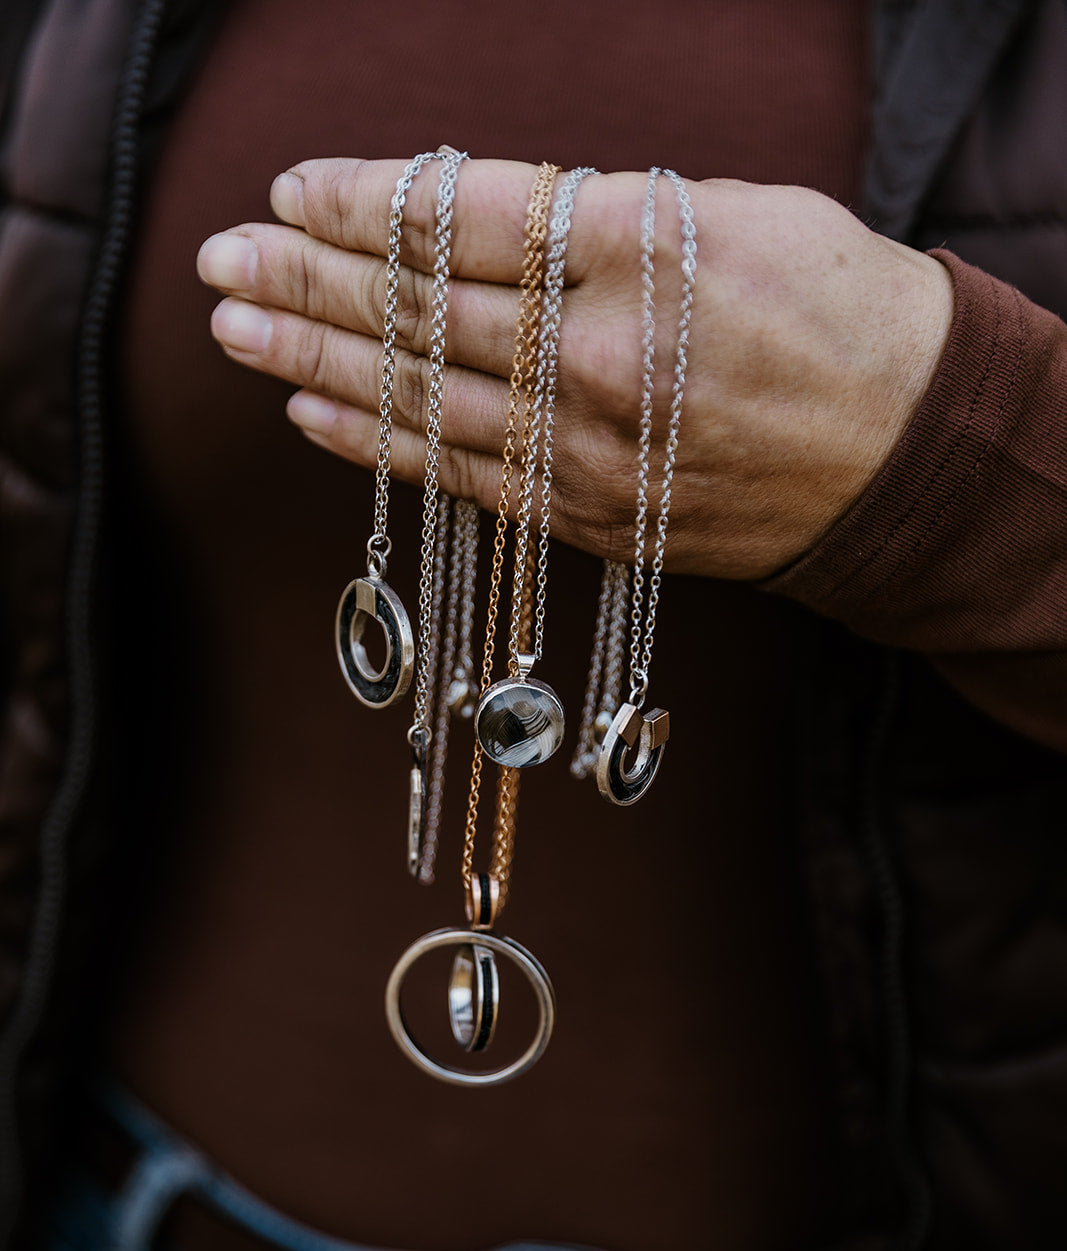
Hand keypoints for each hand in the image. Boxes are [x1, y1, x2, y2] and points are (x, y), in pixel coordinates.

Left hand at [197, 157, 952, 581]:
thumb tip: (474, 223)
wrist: (905, 454)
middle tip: (221, 261)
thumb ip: (595, 220)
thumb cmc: (834, 310)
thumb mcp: (728, 214)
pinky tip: (312, 417)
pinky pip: (461, 478)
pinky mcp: (591, 516)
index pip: (460, 220)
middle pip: (421, 310)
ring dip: (315, 365)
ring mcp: (590, 449)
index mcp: (637, 251)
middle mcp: (599, 354)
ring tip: (234, 335)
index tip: (290, 191)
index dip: (362, 203)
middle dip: (307, 282)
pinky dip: (381, 447)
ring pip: (424, 397)